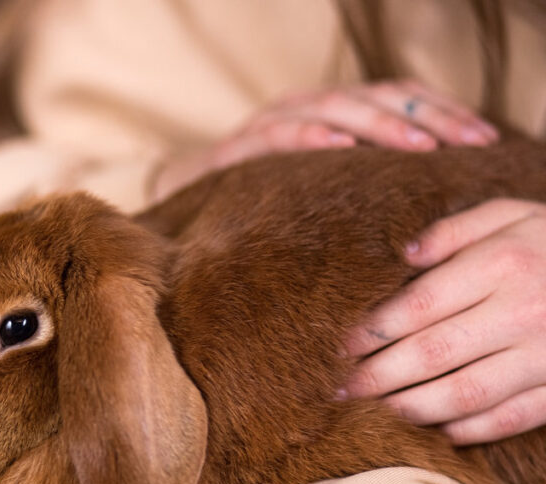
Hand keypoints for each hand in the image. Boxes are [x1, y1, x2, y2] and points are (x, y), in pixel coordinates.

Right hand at [148, 80, 497, 200]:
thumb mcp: (319, 189)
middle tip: (463, 143)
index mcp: (331, 113)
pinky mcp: (235, 150)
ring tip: (417, 145)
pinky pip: (276, 135)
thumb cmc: (260, 201)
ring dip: (378, 124)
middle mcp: (304, 108)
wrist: (180, 205)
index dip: (443, 112)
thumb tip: (429, 197)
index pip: (398, 97)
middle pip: (375, 97)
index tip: (483, 141)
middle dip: (425, 118)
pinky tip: (339, 145)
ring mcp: (268, 124)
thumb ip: (362, 182)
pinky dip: (309, 136)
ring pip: (334, 108)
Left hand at [342, 199, 545, 444]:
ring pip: (465, 393)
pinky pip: (511, 417)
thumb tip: (401, 256)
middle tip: (340, 388)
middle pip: (432, 353)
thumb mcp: (514, 213)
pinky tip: (439, 428)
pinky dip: (471, 428)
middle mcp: (525, 311)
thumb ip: (454, 230)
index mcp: (505, 263)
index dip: (373, 329)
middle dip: (378, 375)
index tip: (340, 345)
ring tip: (376, 411)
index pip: (420, 303)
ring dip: (412, 407)